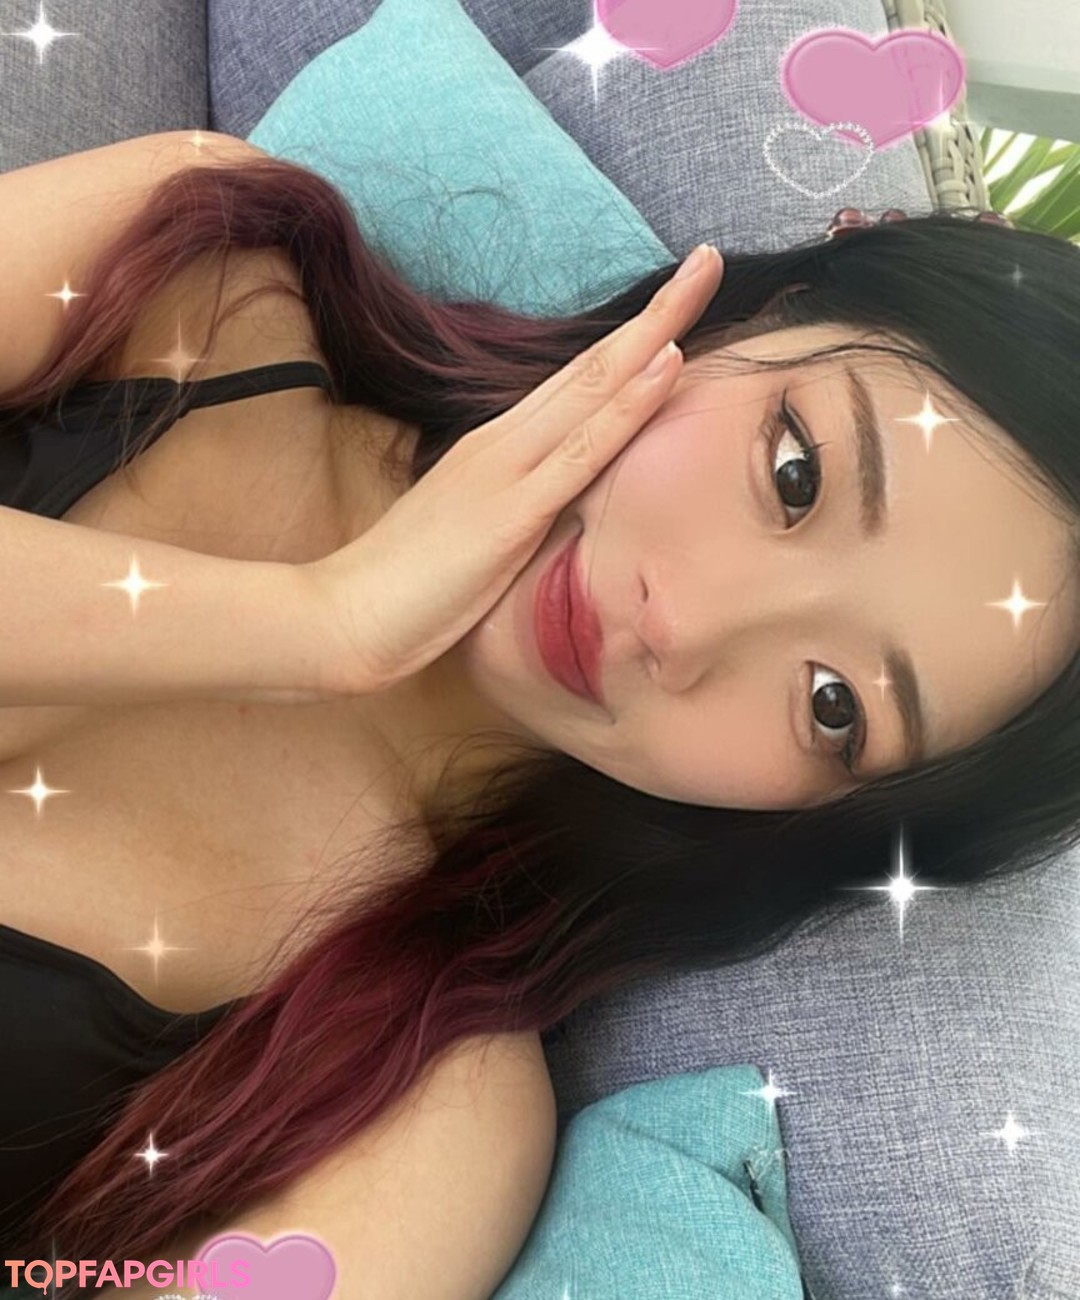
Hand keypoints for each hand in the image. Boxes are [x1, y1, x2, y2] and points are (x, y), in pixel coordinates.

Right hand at [302, 244, 723, 696]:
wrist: (350, 614)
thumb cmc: (408, 584)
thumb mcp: (473, 532)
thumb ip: (514, 507)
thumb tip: (555, 506)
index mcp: (499, 448)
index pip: (578, 384)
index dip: (630, 340)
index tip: (677, 302)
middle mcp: (506, 442)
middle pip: (593, 366)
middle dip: (657, 311)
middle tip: (707, 259)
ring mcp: (510, 470)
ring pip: (594, 390)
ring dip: (654, 333)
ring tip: (700, 281)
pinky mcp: (513, 511)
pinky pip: (582, 451)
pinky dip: (628, 405)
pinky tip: (664, 365)